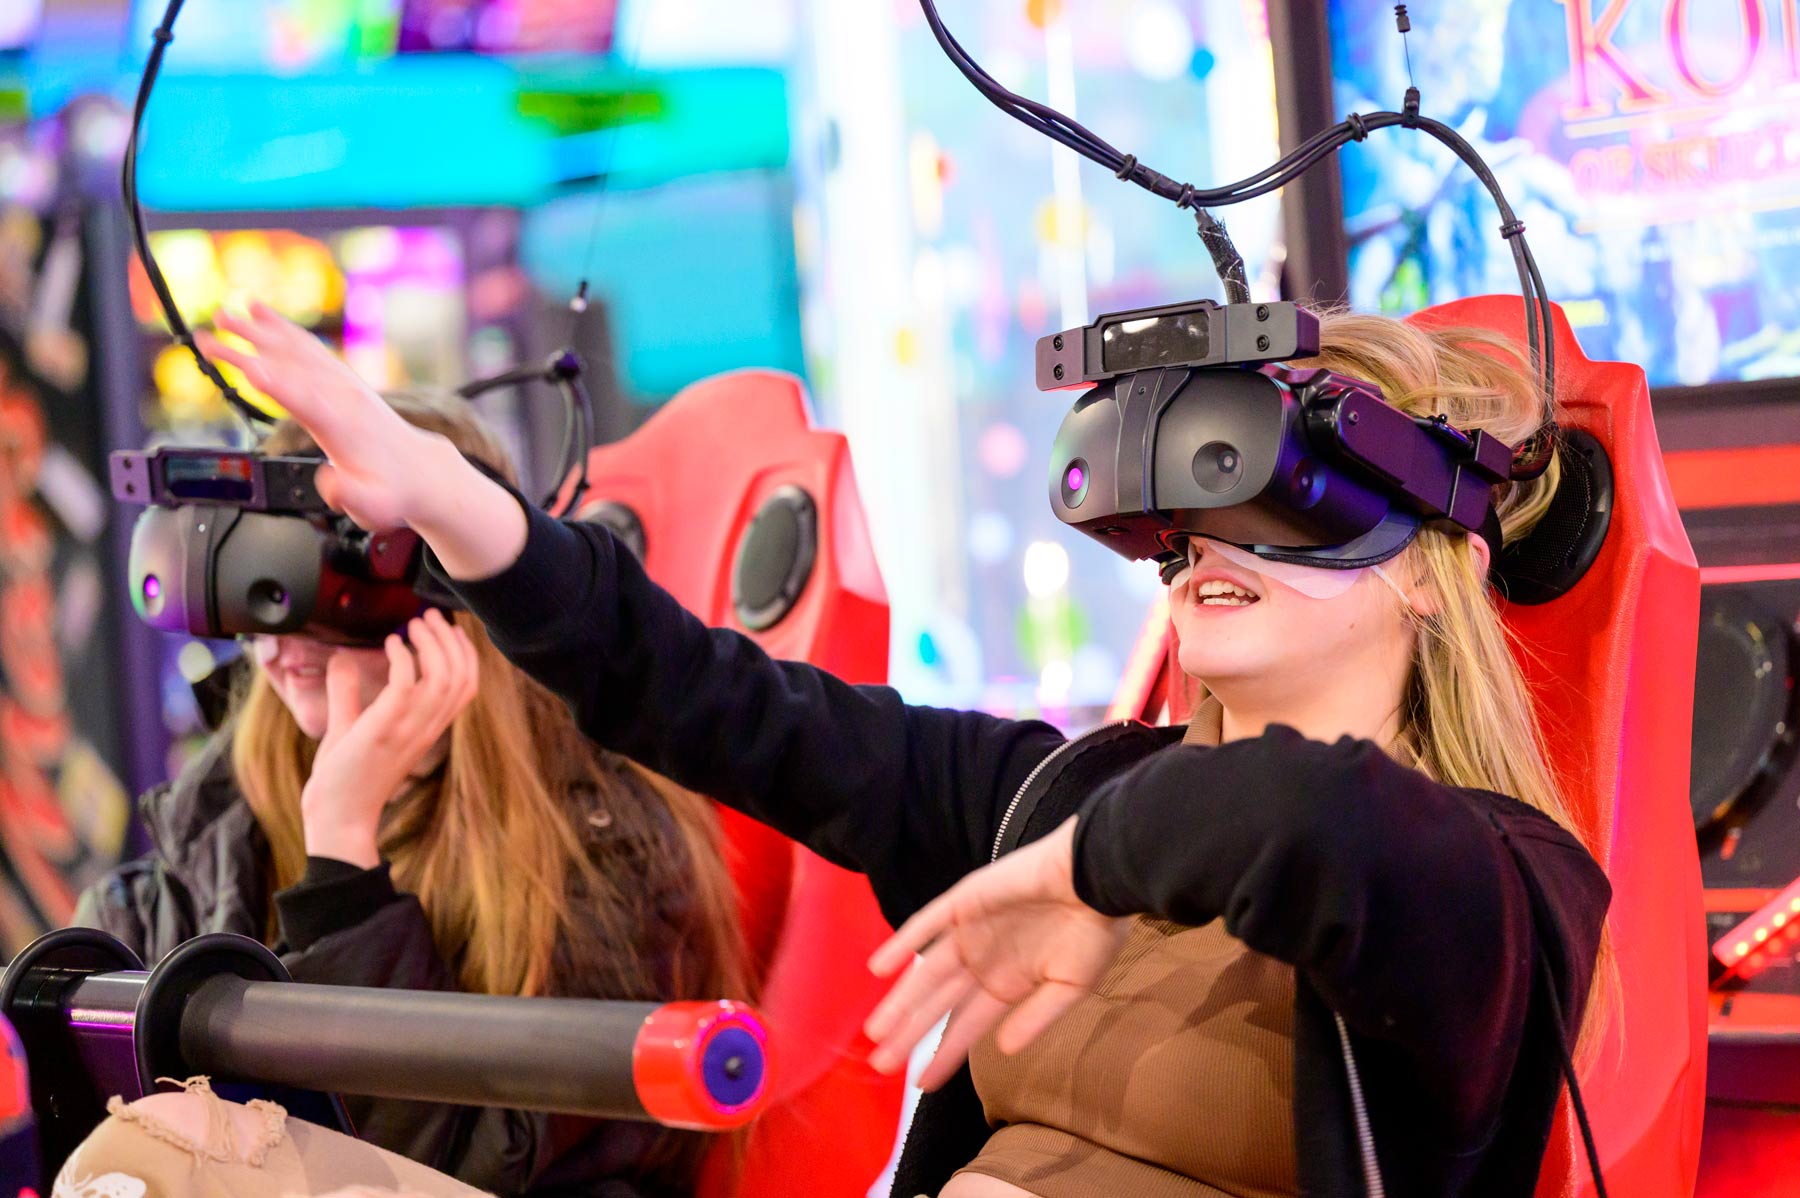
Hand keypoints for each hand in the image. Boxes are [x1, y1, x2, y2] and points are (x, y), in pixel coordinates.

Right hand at [197, 303, 447, 530]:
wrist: (418, 469)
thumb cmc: (391, 489)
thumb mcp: (375, 505)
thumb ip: (351, 496)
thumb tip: (330, 481)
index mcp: (342, 426)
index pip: (305, 401)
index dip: (278, 385)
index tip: (246, 367)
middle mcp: (341, 396)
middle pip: (290, 367)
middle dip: (251, 350)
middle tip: (210, 336)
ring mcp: (341, 383)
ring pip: (296, 350)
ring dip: (259, 331)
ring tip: (225, 314)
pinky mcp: (340, 378)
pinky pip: (308, 347)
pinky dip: (283, 328)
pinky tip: (259, 311)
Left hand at [301, 610, 479, 866]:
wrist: (337, 817)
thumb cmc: (345, 780)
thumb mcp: (347, 728)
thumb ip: (348, 693)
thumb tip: (341, 659)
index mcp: (427, 728)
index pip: (466, 686)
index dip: (465, 654)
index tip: (450, 629)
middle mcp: (426, 727)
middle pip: (460, 675)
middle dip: (449, 639)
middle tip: (428, 616)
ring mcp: (408, 729)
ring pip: (442, 676)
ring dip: (430, 643)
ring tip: (413, 624)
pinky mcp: (385, 729)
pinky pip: (408, 684)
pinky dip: (402, 658)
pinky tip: (390, 645)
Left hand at [863, 817, 1130, 1090]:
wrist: (1097, 878)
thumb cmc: (1095, 932)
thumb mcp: (1071, 986)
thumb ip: (1036, 1017)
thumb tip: (1003, 1050)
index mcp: (1008, 984)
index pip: (967, 1026)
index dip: (944, 1054)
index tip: (922, 1083)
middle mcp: (983, 961)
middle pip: (939, 1004)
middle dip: (911, 1034)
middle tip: (882, 1064)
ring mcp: (970, 931)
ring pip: (927, 972)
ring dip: (901, 999)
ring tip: (875, 1031)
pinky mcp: (965, 901)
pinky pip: (927, 923)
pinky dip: (903, 943)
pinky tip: (880, 968)